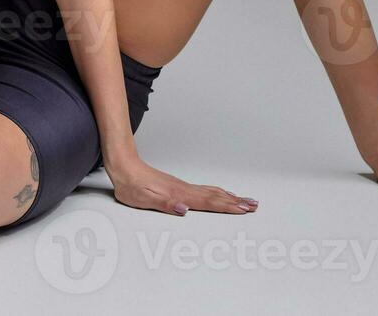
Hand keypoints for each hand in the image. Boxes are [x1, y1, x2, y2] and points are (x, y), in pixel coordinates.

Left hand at [109, 158, 257, 214]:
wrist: (123, 166)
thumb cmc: (131, 185)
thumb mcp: (143, 199)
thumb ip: (165, 205)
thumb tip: (185, 210)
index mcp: (178, 194)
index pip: (207, 202)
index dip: (227, 207)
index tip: (244, 210)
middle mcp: (184, 189)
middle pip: (215, 196)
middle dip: (236, 202)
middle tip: (254, 206)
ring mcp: (183, 186)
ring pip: (212, 192)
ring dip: (230, 197)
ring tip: (246, 200)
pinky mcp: (179, 186)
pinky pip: (204, 190)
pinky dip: (218, 192)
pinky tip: (221, 194)